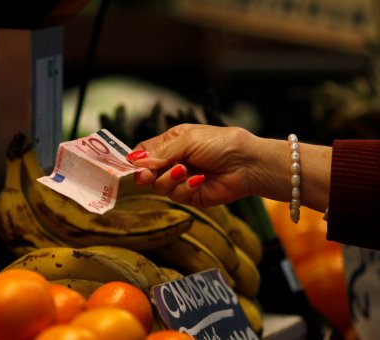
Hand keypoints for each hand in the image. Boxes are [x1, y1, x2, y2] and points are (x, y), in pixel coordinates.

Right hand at [127, 124, 261, 206]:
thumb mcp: (187, 140)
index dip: (136, 159)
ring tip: (186, 171)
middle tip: (147, 176)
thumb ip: (160, 152)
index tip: (131, 165)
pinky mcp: (190, 195)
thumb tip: (133, 160)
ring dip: (170, 179)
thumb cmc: (222, 144)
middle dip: (147, 173)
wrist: (248, 165)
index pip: (144, 151)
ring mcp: (181, 179)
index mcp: (171, 142)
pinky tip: (200, 180)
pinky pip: (176, 196)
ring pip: (159, 185)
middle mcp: (174, 161)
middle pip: (147, 171)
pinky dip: (185, 188)